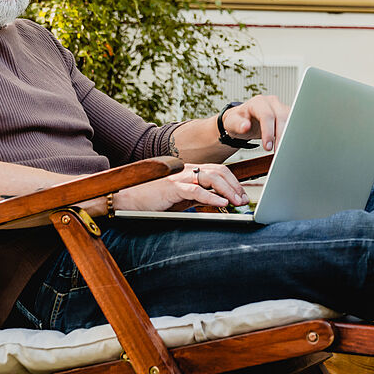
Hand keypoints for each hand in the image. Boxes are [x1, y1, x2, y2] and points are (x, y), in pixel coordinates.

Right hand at [112, 164, 246, 212]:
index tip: (242, 195)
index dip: (233, 181)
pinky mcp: (172, 187)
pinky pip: (195, 190)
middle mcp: (186, 170)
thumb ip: (199, 197)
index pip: (218, 170)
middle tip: (243, 200)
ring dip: (227, 190)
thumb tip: (219, 202)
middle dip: (234, 185)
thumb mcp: (182, 198)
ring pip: (210, 177)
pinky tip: (222, 203)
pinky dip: (211, 196)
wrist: (130, 200)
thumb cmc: (155, 200)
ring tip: (236, 201)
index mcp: (190, 171)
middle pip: (218, 171)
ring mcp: (179, 177)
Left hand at [223, 94, 288, 151]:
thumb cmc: (238, 120)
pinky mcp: (286, 115)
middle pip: (282, 117)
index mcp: (258, 102)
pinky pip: (293, 123)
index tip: (267, 147)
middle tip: (278, 151)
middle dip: (281, 136)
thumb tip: (245, 126)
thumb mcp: (231, 123)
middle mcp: (271, 102)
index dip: (268, 131)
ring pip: (291, 119)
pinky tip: (287, 145)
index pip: (267, 115)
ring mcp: (280, 107)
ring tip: (283, 150)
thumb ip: (237, 124)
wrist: (243, 120)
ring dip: (288, 136)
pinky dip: (291, 135)